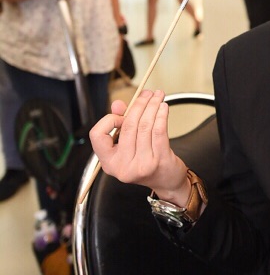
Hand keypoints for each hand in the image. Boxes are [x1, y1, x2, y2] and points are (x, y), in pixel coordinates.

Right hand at [89, 89, 189, 203]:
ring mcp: (141, 165)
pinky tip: (163, 107)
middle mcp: (122, 166)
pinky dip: (161, 115)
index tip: (122, 115)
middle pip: (127, 126)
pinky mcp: (159, 160)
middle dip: (139, 105)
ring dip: (152, 106)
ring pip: (145, 126)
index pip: (98, 135)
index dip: (109, 120)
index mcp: (108, 162)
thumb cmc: (144, 160)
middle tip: (146, 94)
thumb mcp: (126, 145)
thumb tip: (118, 104)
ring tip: (157, 96)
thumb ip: (119, 124)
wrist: (165, 180)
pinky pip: (158, 131)